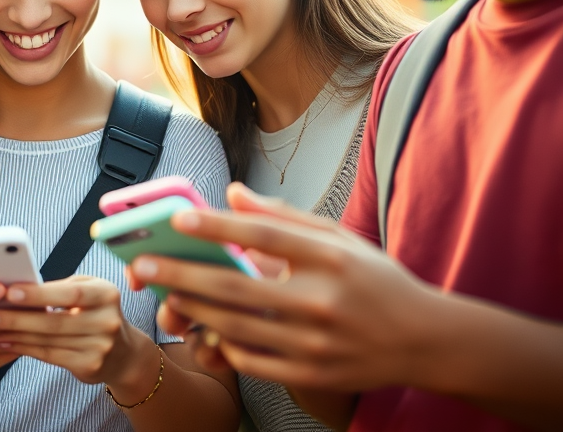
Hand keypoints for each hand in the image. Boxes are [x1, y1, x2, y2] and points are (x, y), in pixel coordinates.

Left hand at [0, 275, 155, 389]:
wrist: (124, 353)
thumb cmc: (98, 311)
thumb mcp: (90, 290)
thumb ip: (62, 287)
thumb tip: (22, 289)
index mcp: (106, 294)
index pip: (70, 294)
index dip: (39, 294)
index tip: (10, 292)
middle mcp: (106, 322)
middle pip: (55, 321)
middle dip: (17, 318)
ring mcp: (99, 347)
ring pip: (48, 340)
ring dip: (15, 334)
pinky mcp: (88, 366)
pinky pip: (49, 355)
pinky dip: (24, 348)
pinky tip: (6, 342)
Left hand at [129, 182, 436, 391]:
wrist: (428, 341)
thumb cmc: (376, 280)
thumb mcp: (338, 238)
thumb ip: (283, 216)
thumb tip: (231, 194)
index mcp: (330, 259)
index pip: (264, 237)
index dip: (217, 227)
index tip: (177, 218)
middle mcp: (322, 301)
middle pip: (237, 287)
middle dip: (182, 275)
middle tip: (143, 264)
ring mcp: (317, 344)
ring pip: (237, 327)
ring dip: (194, 311)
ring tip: (163, 294)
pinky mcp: (314, 375)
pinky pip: (255, 362)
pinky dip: (225, 346)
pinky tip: (205, 330)